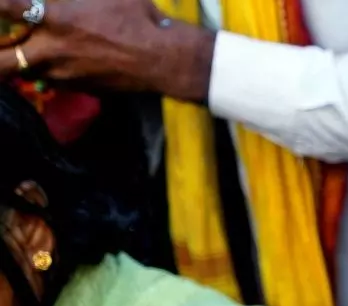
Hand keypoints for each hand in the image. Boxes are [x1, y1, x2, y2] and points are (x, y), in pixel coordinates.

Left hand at [0, 0, 215, 100]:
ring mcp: (63, 74)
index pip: (6, 8)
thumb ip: (76, 0)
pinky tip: (64, 62)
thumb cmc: (138, 18)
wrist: (163, 59)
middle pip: (1, 62)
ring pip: (24, 73)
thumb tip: (70, 3)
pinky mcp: (80, 88)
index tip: (1, 6)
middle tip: (2, 46)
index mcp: (54, 20)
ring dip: (22, 62)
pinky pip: (53, 81)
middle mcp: (51, 50)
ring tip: (31, 52)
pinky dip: (51, 72)